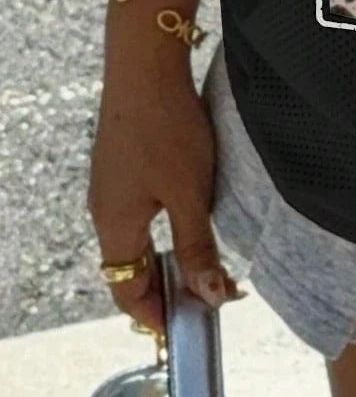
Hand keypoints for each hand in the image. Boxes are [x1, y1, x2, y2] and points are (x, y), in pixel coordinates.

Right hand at [87, 40, 245, 337]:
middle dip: (164, 290)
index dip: (154, 316)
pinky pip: (139, 213)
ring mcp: (112, 186)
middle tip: (205, 300)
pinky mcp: (123, 164)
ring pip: (136, 240)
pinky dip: (162, 231)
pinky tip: (190, 222)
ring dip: (166, 259)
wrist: (145, 66)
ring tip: (204, 267)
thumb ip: (198, 246)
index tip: (187, 330)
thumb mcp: (190, 193)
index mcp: (115, 226)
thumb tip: (207, 296)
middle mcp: (105, 210)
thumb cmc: (167, 129)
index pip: (126, 291)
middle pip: (130, 268)